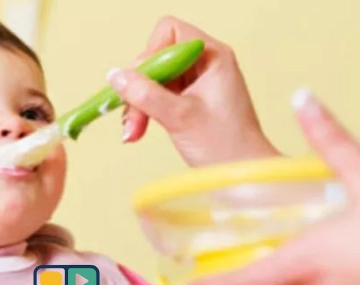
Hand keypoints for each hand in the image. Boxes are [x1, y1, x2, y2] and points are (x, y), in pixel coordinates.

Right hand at [107, 16, 278, 165]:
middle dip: (140, 87)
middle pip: (157, 58)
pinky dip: (146, 111)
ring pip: (154, 79)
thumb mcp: (180, 117)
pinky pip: (158, 95)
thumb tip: (116, 76)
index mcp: (213, 57)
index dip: (151, 54)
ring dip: (139, 104)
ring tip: (133, 131)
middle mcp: (206, 64)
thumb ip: (145, 94)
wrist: (243, 176)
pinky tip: (138, 130)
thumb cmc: (226, 146)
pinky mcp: (190, 100)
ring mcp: (198, 83)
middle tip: (133, 117)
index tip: (143, 83)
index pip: (170, 32)